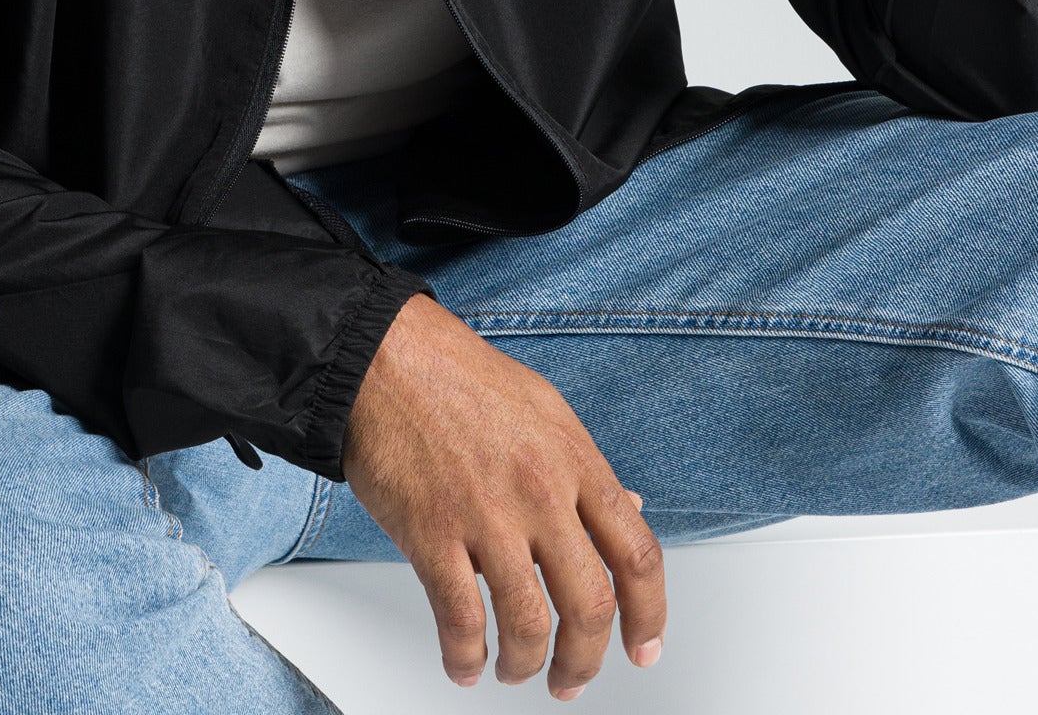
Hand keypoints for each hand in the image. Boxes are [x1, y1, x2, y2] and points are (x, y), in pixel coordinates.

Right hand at [341, 293, 664, 697]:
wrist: (386, 357)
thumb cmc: (460, 377)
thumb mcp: (546, 410)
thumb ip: (586, 468)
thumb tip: (630, 511)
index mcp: (575, 459)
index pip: (637, 554)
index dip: (650, 615)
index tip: (643, 647)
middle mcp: (540, 491)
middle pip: (590, 605)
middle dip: (584, 661)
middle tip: (571, 680)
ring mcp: (487, 515)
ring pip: (528, 625)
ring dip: (525, 666)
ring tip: (516, 672)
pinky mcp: (432, 533)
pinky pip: (460, 620)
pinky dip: (464, 658)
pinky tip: (464, 663)